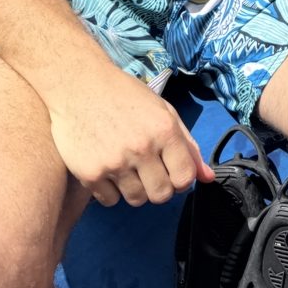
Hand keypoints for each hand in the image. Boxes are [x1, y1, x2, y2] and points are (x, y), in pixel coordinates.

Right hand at [49, 66, 214, 207]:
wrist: (79, 86)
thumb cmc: (125, 96)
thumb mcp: (163, 111)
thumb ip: (188, 145)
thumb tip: (208, 177)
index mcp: (164, 131)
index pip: (185, 178)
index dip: (181, 180)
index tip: (171, 173)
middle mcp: (142, 148)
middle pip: (161, 195)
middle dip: (159, 187)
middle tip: (148, 171)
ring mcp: (115, 162)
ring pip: (136, 200)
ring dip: (135, 189)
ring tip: (127, 167)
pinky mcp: (90, 173)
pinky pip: (110, 201)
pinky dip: (110, 190)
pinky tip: (108, 168)